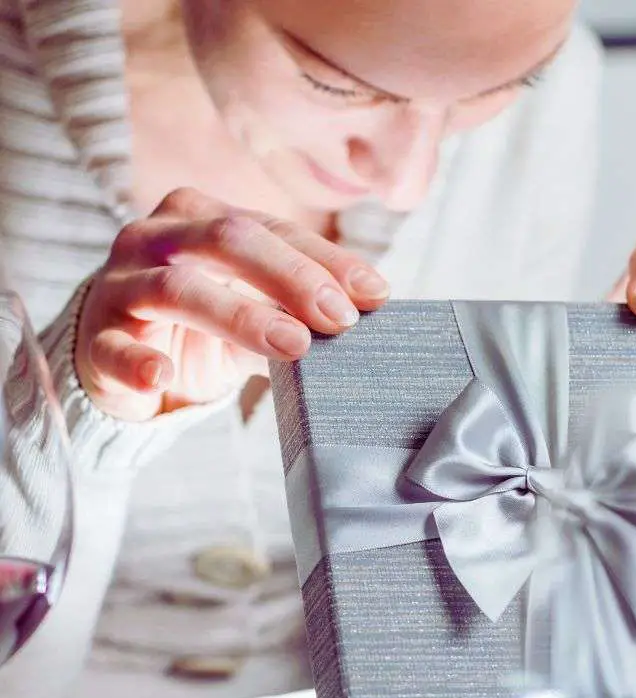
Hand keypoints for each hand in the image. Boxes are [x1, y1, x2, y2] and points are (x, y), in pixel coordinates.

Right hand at [76, 187, 389, 421]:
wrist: (122, 360)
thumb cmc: (198, 326)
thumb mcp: (252, 309)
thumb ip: (297, 309)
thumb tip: (361, 317)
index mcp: (201, 219)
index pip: (270, 230)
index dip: (325, 260)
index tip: (374, 294)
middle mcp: (156, 238)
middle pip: (228, 242)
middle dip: (293, 279)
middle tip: (340, 319)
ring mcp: (122, 285)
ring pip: (178, 290)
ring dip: (240, 317)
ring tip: (292, 347)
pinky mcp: (97, 338)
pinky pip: (116, 347)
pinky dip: (139, 362)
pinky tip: (163, 376)